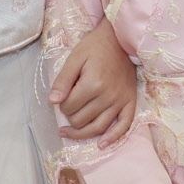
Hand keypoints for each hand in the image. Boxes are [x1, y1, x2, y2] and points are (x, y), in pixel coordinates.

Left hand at [50, 22, 138, 143]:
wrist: (121, 39)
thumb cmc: (95, 46)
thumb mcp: (75, 58)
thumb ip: (63, 80)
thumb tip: (53, 102)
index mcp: (93, 84)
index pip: (69, 107)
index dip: (61, 105)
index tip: (62, 97)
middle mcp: (108, 96)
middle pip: (81, 120)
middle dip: (69, 117)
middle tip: (67, 107)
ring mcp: (120, 101)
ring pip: (98, 127)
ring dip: (81, 133)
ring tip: (68, 133)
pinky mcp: (130, 102)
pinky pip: (124, 126)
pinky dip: (113, 138)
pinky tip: (102, 144)